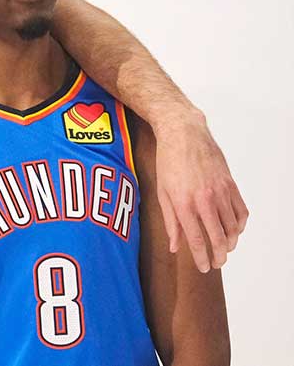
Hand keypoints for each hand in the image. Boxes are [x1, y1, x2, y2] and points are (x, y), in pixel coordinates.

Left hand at [153, 110, 247, 271]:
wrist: (184, 134)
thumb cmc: (167, 162)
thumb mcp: (162, 193)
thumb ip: (170, 222)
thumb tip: (175, 247)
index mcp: (184, 204)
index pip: (197, 240)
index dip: (202, 258)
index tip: (205, 268)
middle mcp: (204, 200)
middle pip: (219, 237)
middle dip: (220, 255)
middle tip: (218, 263)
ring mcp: (220, 192)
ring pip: (233, 226)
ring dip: (231, 241)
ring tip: (226, 249)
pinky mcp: (230, 184)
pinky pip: (241, 211)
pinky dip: (240, 224)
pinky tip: (235, 230)